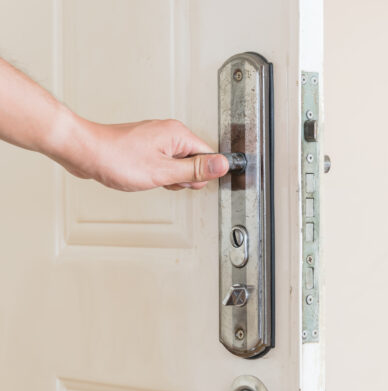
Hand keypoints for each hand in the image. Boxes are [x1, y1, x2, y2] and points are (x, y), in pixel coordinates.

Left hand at [47, 114, 228, 191]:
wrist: (84, 152)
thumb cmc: (116, 158)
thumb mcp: (163, 171)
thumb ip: (196, 169)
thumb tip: (223, 165)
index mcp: (178, 134)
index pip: (208, 155)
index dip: (201, 174)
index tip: (185, 181)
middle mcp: (169, 132)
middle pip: (194, 160)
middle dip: (183, 176)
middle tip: (164, 179)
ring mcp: (157, 138)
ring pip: (178, 163)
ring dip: (169, 176)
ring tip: (150, 176)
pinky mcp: (146, 146)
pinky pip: (163, 162)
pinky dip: (157, 173)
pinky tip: (144, 175)